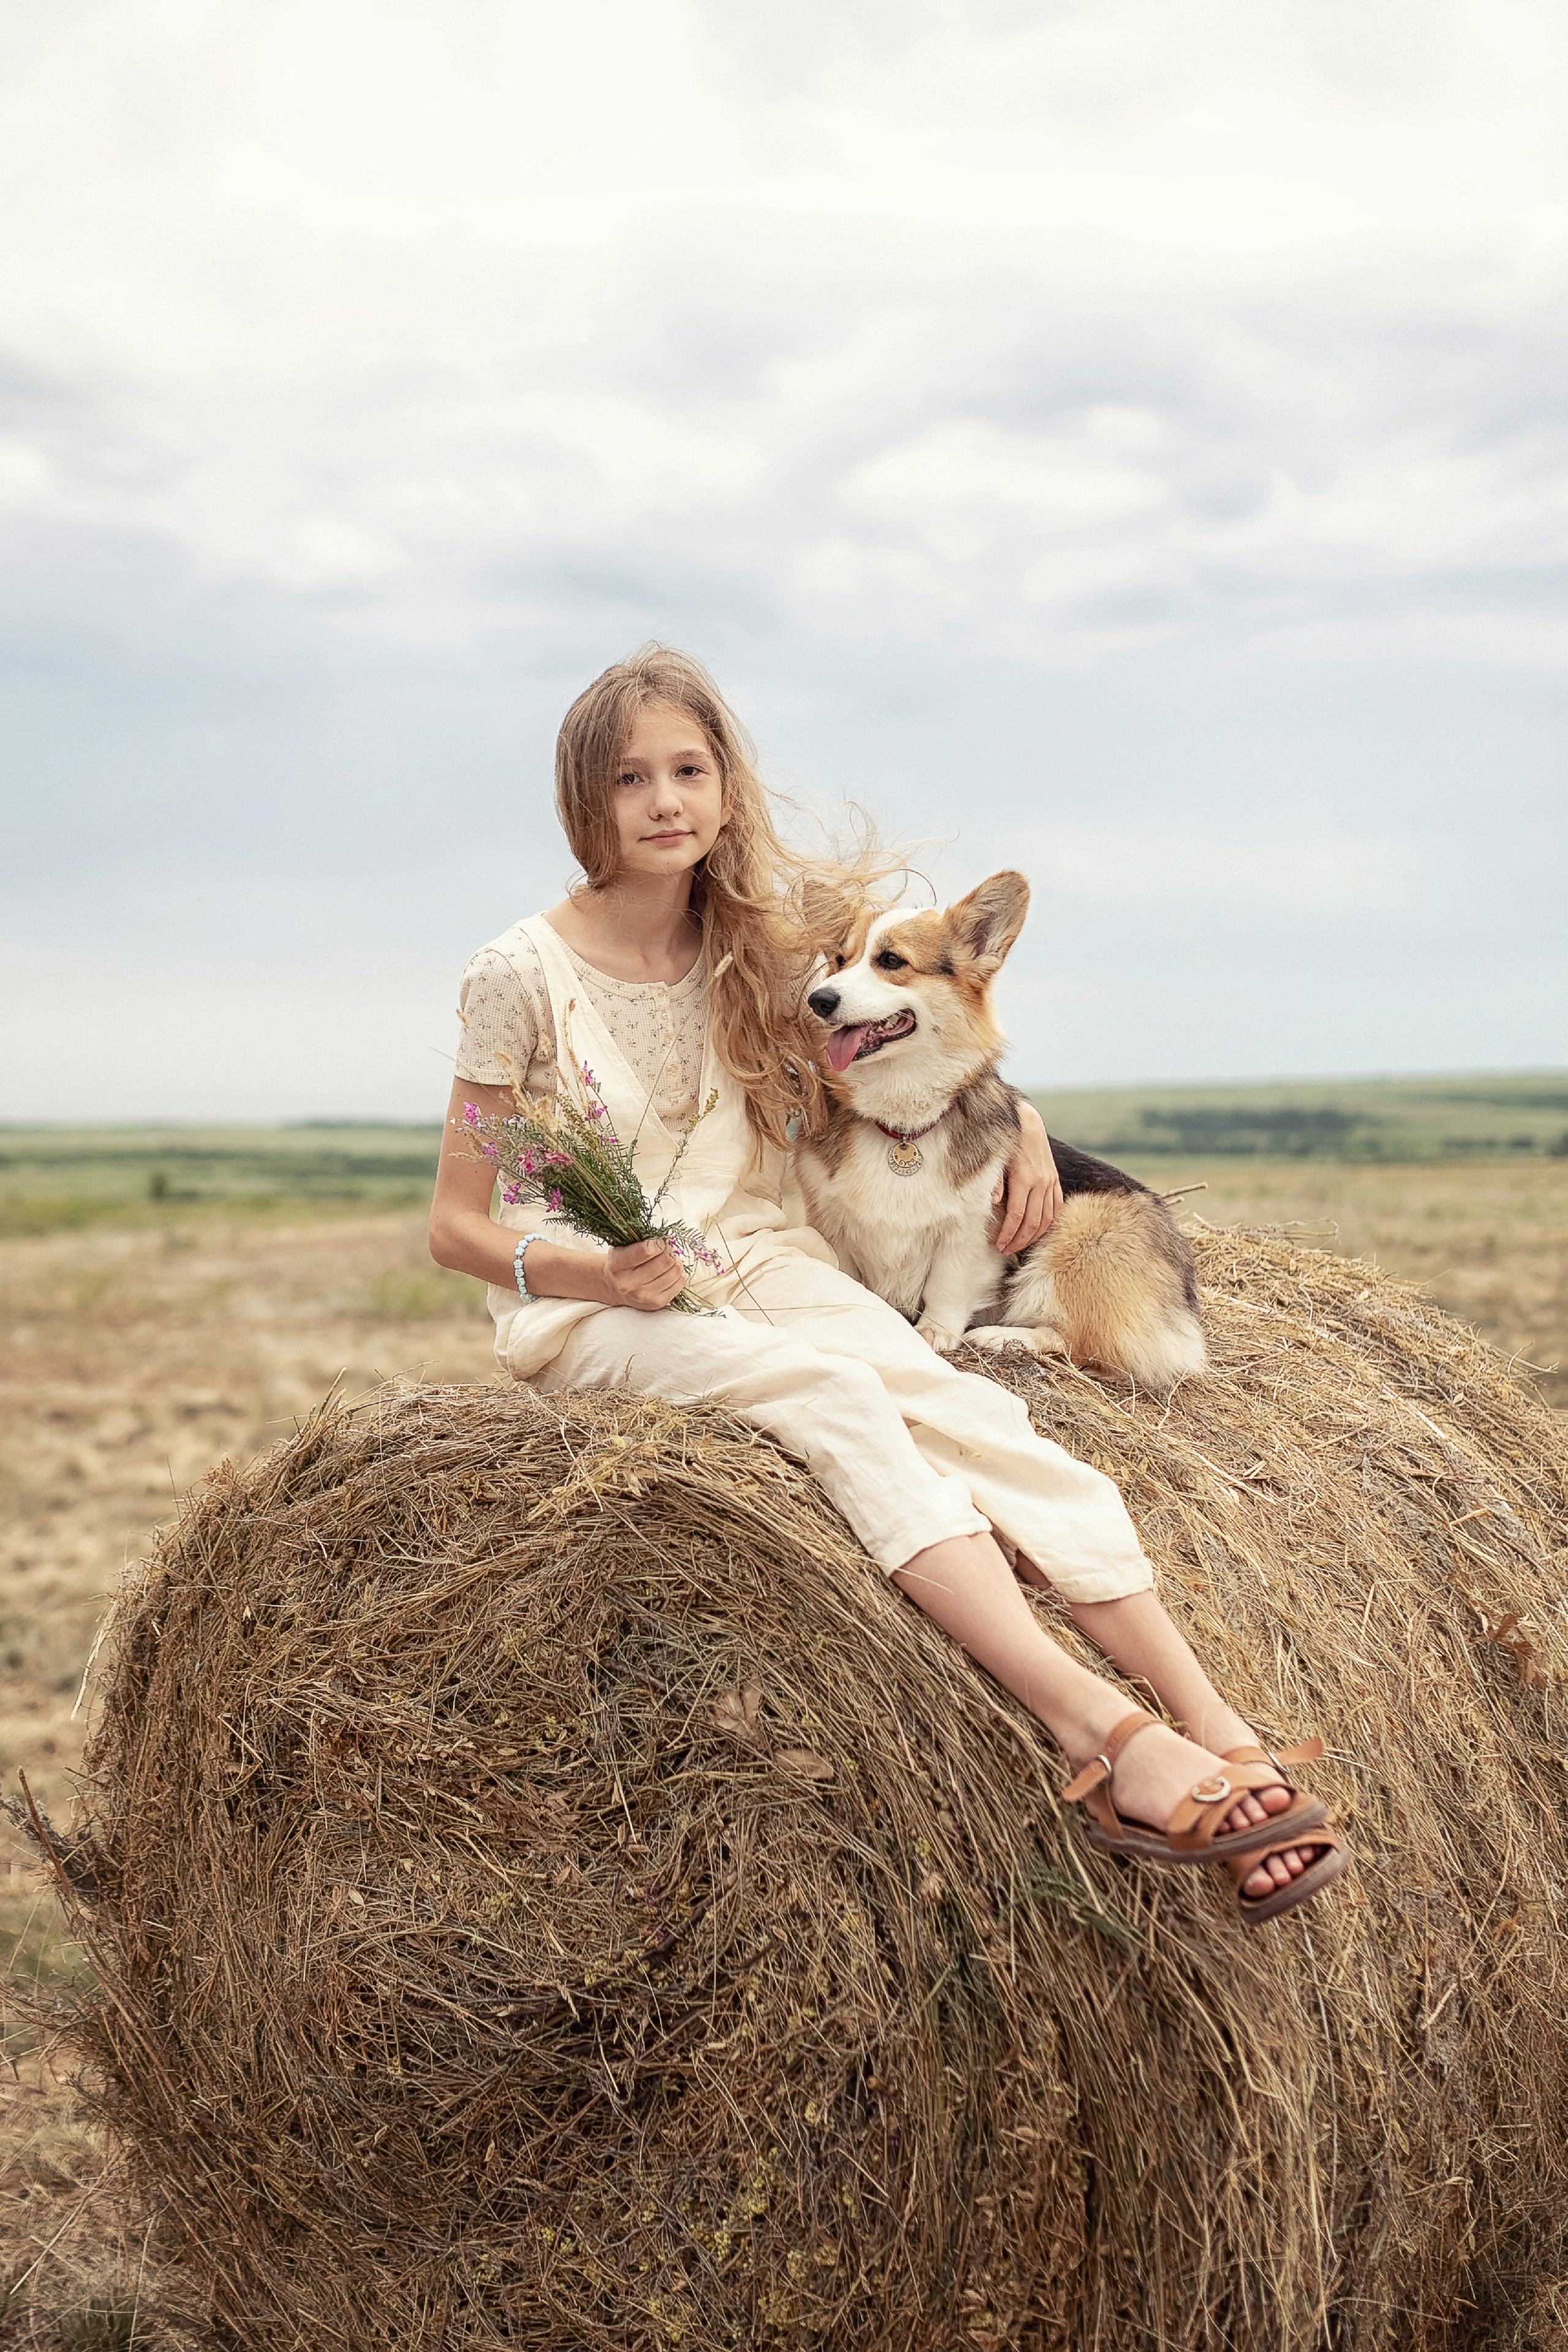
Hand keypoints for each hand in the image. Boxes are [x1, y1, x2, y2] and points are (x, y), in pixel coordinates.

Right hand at [601, 1238, 687, 1310]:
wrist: (616, 1288)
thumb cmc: (623, 1263)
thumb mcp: (623, 1247)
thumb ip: (641, 1241)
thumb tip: (668, 1240)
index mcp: (617, 1265)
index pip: (647, 1250)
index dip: (659, 1243)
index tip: (659, 1242)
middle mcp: (628, 1283)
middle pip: (664, 1262)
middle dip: (669, 1251)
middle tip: (667, 1249)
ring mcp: (643, 1296)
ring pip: (675, 1272)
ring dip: (676, 1261)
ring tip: (669, 1259)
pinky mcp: (656, 1303)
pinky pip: (680, 1283)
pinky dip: (679, 1274)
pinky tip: (671, 1271)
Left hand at [993, 1101, 1061, 1253]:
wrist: (1027, 1123)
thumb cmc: (1006, 1143)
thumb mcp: (996, 1161)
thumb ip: (995, 1183)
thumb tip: (993, 1203)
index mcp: (1023, 1179)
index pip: (1017, 1216)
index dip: (1008, 1234)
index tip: (999, 1246)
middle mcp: (1040, 1182)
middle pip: (1032, 1222)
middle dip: (1019, 1240)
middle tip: (1006, 1251)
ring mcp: (1050, 1182)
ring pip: (1047, 1218)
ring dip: (1034, 1236)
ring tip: (1020, 1245)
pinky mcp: (1055, 1180)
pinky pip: (1057, 1207)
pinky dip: (1050, 1223)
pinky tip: (1040, 1231)